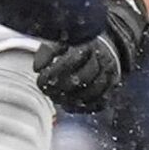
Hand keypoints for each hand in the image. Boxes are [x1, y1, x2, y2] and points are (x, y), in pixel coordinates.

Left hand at [33, 0, 148, 113]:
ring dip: (72, 99)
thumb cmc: (74, 47)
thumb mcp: (59, 43)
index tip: (41, 79)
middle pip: (83, 78)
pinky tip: (69, 105)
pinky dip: (83, 107)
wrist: (101, 47)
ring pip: (93, 92)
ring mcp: (109, 75)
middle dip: (61, 88)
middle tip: (48, 91)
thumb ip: (46, 53)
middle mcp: (102, 60)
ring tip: (57, 98)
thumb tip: (37, 69)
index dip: (53, 73)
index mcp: (89, 46)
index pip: (71, 61)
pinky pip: (100, 102)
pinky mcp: (111, 88)